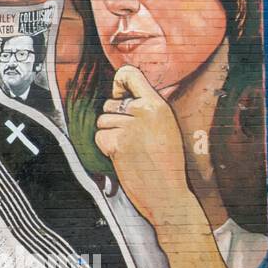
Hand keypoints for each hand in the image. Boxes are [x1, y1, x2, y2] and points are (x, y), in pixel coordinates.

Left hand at [95, 65, 196, 230]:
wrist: (168, 193)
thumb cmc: (166, 163)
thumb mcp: (165, 126)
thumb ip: (146, 109)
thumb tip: (118, 97)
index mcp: (158, 104)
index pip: (129, 74)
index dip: (118, 83)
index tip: (119, 96)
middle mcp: (144, 111)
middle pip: (109, 104)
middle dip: (113, 120)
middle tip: (132, 138)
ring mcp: (130, 126)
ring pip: (102, 121)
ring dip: (109, 135)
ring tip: (130, 149)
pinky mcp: (118, 142)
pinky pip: (99, 137)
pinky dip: (106, 148)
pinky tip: (123, 157)